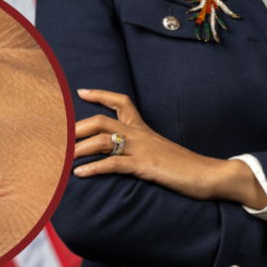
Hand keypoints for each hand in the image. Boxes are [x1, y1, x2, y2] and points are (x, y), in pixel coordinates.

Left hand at [73, 89, 266, 208]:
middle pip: (102, 121)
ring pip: (103, 140)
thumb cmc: (185, 168)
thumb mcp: (160, 153)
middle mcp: (140, 134)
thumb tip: (126, 156)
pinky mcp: (145, 165)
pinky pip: (114, 164)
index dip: (100, 95)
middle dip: (76, 128)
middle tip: (58, 138)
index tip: (81, 91)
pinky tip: (80, 175)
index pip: (121, 102)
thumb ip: (143, 150)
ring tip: (62, 159)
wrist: (209, 174)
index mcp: (144, 129)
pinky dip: (94, 168)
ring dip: (79, 149)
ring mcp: (142, 149)